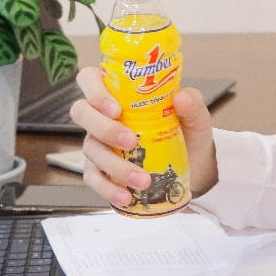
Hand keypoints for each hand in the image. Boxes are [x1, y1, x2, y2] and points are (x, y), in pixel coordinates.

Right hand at [69, 67, 218, 208]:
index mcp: (119, 93)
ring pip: (90, 149)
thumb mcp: (195, 115)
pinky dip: (108, 188)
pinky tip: (126, 196)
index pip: (90, 79)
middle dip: (103, 128)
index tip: (116, 109)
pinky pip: (93, 179)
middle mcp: (102, 116)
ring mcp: (98, 143)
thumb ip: (192, 103)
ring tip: (142, 179)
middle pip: (81, 112)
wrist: (192, 164)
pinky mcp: (99, 170)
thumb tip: (181, 98)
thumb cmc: (186, 131)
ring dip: (115, 165)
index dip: (95, 91)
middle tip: (131, 141)